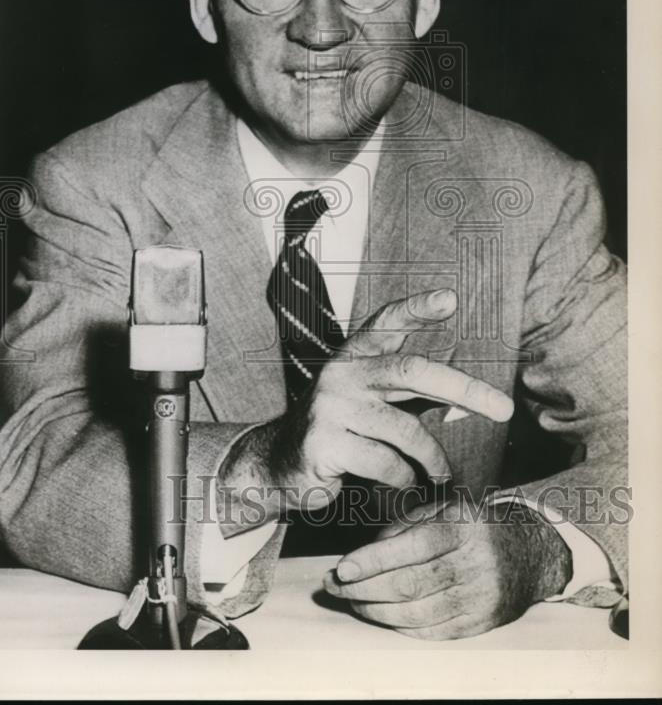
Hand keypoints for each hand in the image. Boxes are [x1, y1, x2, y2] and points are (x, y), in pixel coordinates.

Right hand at [217, 289, 513, 530]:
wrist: (279, 464)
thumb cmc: (342, 429)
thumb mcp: (375, 402)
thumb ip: (415, 395)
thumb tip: (472, 400)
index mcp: (356, 355)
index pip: (388, 322)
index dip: (418, 308)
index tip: (450, 299)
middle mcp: (342, 373)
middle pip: (411, 371)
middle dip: (463, 388)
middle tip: (503, 409)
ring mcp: (331, 406)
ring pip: (405, 430)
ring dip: (433, 458)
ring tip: (440, 473)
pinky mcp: (324, 442)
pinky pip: (386, 463)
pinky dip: (404, 478)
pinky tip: (401, 482)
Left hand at [323, 499, 573, 639]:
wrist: (527, 552)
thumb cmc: (472, 526)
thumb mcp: (443, 509)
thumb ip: (404, 526)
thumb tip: (364, 554)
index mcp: (464, 526)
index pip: (413, 546)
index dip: (373, 560)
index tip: (340, 569)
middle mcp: (476, 563)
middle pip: (410, 584)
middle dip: (363, 589)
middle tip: (334, 586)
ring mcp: (481, 597)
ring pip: (417, 614)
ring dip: (375, 611)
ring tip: (352, 601)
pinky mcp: (481, 623)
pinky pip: (432, 632)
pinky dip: (400, 626)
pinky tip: (380, 615)